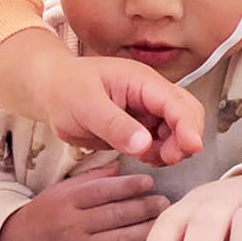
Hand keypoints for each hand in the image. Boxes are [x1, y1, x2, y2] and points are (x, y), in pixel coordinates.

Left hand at [0, 29, 203, 162]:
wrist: (51, 92)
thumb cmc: (65, 89)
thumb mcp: (86, 107)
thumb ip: (114, 125)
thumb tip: (144, 144)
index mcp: (141, 81)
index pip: (176, 102)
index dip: (188, 125)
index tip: (190, 148)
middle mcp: (150, 94)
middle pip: (186, 114)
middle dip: (184, 138)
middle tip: (167, 158)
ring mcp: (147, 110)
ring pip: (177, 131)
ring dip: (172, 148)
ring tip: (149, 158)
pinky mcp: (140, 125)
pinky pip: (161, 141)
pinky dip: (159, 153)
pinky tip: (143, 156)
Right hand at [0, 162, 170, 240]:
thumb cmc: (45, 210)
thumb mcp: (62, 188)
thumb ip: (92, 178)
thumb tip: (121, 167)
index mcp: (67, 200)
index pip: (102, 191)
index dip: (128, 186)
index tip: (149, 181)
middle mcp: (73, 223)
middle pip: (114, 215)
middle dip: (143, 208)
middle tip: (165, 201)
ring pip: (118, 239)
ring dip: (145, 230)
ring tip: (164, 221)